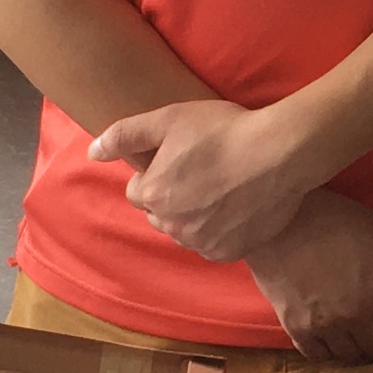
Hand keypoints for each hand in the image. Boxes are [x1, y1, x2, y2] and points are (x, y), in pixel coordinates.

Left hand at [89, 98, 315, 262]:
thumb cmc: (224, 131)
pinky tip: (236, 206)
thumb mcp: (168, 119)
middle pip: (160, 215)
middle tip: (203, 172)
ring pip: (186, 231)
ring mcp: (202, 242)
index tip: (182, 158)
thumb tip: (92, 152)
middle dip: (172, 198)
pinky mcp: (229, 252)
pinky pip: (212, 245)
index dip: (158, 173)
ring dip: (195, 216)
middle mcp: (172, 225)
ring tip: (222, 188)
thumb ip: (123, 135)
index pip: (138, 191)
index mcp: (153, 195)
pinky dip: (219, 231)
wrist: (280, 152)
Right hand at [240, 190, 372, 361]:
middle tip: (366, 317)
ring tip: (343, 325)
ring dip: (351, 341)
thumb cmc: (332, 217)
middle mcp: (358, 314)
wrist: (279, 219)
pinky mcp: (297, 329)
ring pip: (349, 355)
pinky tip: (322, 331)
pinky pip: (318, 356)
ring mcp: (327, 325)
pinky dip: (324, 347)